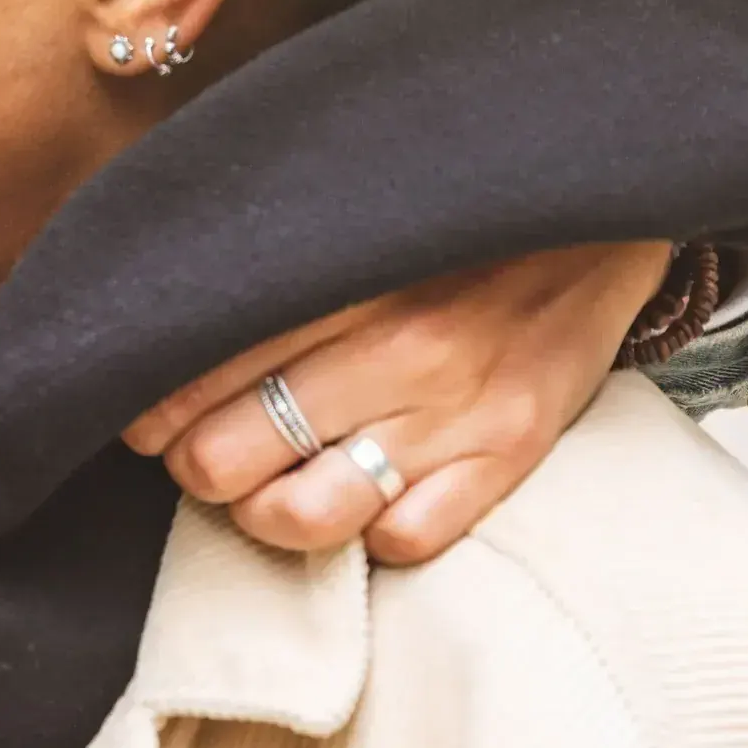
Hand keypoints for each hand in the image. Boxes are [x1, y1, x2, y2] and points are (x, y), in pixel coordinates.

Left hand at [120, 241, 670, 564]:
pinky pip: (404, 541)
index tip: (149, 412)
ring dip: (269, 513)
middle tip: (208, 448)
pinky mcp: (508, 457)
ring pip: (303, 516)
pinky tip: (366, 493)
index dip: (149, 411)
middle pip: (224, 458)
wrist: (598, 207)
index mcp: (337, 276)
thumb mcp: (347, 208)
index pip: (192, 375)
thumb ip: (262, 255)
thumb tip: (151, 296)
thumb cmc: (444, 217)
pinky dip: (371, 532)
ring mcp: (453, 411)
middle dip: (198, 465)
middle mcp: (394, 348)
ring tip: (272, 486)